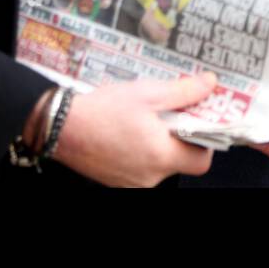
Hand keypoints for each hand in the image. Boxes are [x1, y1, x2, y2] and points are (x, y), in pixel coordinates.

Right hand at [51, 73, 217, 185]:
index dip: (205, 141)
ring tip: (145, 119)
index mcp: (160, 156)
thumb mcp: (147, 93)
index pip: (201, 161)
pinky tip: (129, 130)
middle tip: (171, 114)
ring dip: (159, 143)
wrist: (60, 126)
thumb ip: (183, 91)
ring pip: (159, 164)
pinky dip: (141, 150)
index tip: (199, 122)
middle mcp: (148, 176)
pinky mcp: (117, 180)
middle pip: (180, 161)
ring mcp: (131, 182)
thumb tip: (208, 85)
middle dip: (179, 138)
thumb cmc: (100, 111)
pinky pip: (140, 167)